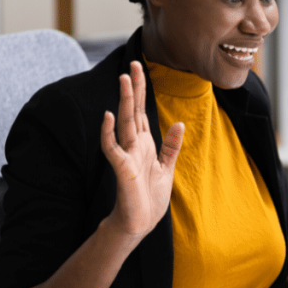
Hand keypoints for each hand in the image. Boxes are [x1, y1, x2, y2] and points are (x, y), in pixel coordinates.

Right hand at [100, 61, 183, 238]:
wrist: (139, 223)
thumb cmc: (149, 198)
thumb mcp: (167, 168)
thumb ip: (171, 146)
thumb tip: (180, 123)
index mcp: (145, 143)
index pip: (141, 111)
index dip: (141, 90)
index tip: (140, 68)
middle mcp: (135, 145)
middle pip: (133, 111)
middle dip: (134, 88)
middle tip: (133, 64)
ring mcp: (127, 156)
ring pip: (124, 123)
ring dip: (123, 102)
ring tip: (124, 80)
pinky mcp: (123, 169)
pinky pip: (113, 148)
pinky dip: (109, 133)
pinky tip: (108, 116)